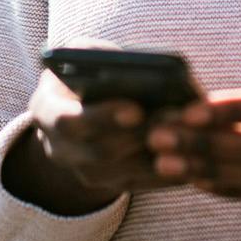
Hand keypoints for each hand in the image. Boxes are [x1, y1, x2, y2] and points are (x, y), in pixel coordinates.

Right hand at [1, 53, 178, 215]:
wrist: (71, 106)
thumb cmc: (81, 71)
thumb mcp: (80, 55)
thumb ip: (99, 56)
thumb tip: (137, 64)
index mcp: (46, 111)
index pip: (69, 121)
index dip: (103, 118)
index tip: (136, 110)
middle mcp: (59, 149)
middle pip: (102, 152)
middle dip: (143, 137)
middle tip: (177, 122)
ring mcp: (84, 172)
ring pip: (125, 174)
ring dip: (160, 156)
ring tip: (191, 137)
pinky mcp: (109, 184)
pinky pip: (140, 185)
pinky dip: (167, 174)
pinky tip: (194, 158)